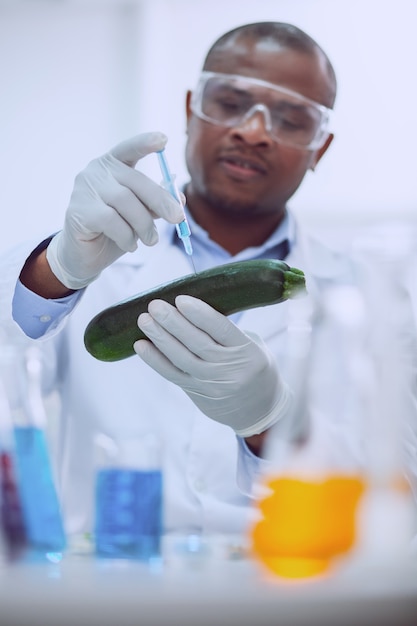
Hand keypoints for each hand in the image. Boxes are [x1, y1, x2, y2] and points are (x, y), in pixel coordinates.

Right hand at [46, 132, 184, 288]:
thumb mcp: (140, 215)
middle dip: (160, 200)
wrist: (84, 256)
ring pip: (125, 202)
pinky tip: (130, 245)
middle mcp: (95, 172)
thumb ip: (156, 204)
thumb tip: (181, 199)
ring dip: (144, 224)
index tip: (163, 139)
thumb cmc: (114, 231)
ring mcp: (84, 190)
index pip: (128, 149)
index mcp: (112, 166)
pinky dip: (127, 236)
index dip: (144, 143)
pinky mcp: (78, 211)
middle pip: (134, 181)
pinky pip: (111, 221)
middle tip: (177, 219)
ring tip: (151, 240)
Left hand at [134, 295, 291, 437]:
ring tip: (144, 320)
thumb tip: (192, 308)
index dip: (200, 314)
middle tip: (155, 305)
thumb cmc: (256, 367)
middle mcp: (230, 370)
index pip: (222, 330)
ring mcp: (212, 384)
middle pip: (197, 343)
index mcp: (248, 352)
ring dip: (160, 338)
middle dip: (173, 322)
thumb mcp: (253, 346)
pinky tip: (141, 345)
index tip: (180, 299)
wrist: (260, 410)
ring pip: (181, 359)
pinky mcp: (198, 394)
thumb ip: (228, 330)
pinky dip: (155, 360)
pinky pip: (173, 375)